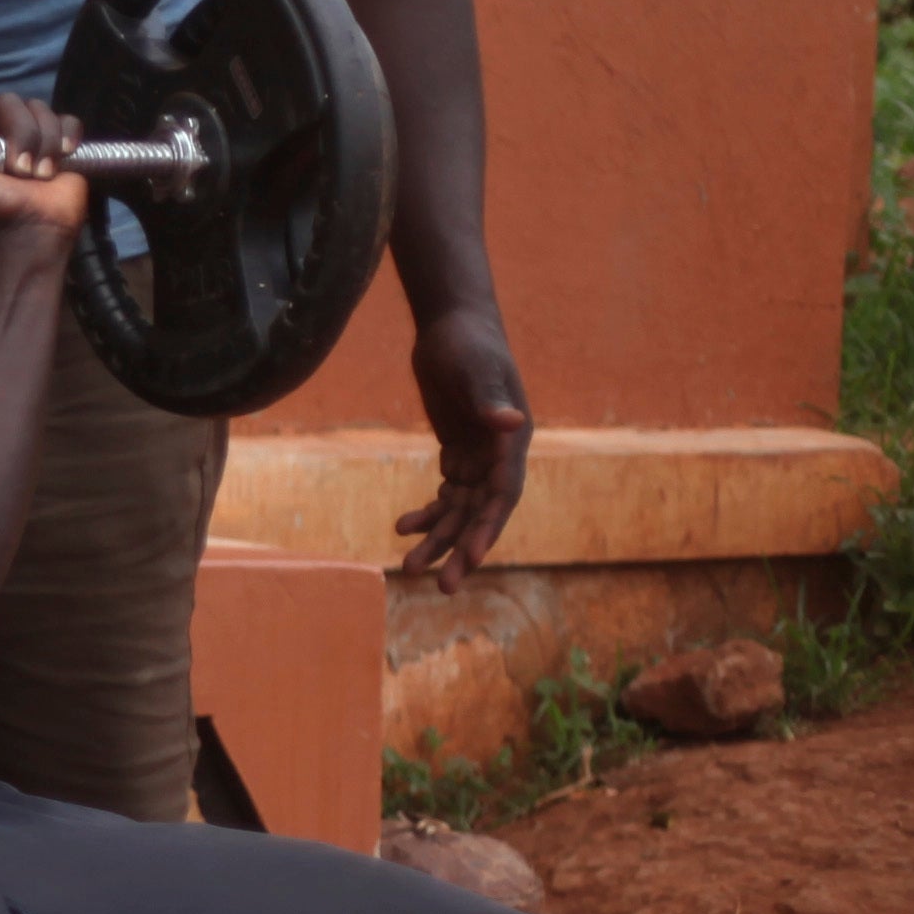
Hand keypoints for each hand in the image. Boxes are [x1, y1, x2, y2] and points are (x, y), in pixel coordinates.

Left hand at [0, 90, 88, 245]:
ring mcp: (29, 136)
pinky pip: (67, 119)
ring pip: (38, 109)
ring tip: (38, 176)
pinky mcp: (60, 143)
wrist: (23, 235)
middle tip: (17, 171)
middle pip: (8, 101)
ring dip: (41, 143)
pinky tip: (63, 157)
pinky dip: (67, 136)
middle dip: (17, 134)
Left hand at [397, 305, 533, 580]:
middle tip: (441, 587)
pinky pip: (446, 492)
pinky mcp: (458, 451)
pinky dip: (427, 512)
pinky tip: (402, 527)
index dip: (487, 528)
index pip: (503, 495)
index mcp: (512, 441)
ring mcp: (480, 455)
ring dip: (438, 538)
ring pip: (460, 509)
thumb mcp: (474, 369)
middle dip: (462, 549)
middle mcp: (500, 455)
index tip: (469, 557)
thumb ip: (489, 399)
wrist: (452, 325)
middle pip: (482, 513)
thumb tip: (510, 423)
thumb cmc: (467, 343)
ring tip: (407, 567)